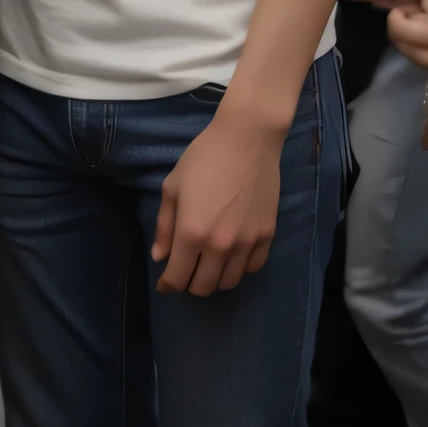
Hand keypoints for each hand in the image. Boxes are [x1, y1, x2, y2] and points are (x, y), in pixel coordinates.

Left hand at [152, 107, 281, 294]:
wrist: (247, 139)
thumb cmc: (204, 157)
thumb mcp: (173, 187)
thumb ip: (165, 226)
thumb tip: (160, 257)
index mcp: (191, 233)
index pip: (177, 278)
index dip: (168, 285)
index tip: (165, 282)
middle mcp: (220, 245)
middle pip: (203, 287)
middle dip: (189, 283)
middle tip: (186, 270)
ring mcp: (246, 243)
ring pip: (229, 283)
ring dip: (214, 279)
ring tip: (208, 264)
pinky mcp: (267, 236)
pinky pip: (252, 268)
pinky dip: (239, 269)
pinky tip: (232, 256)